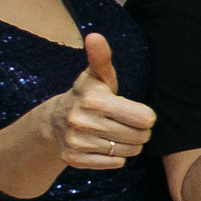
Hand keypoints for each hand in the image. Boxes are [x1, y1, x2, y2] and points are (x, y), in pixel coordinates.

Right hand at [52, 33, 155, 168]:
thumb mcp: (96, 76)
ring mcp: (76, 143)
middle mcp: (82, 122)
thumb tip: (95, 36)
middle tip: (128, 123)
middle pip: (139, 137)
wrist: (54, 121)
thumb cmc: (87, 94)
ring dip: (129, 144)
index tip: (134, 111)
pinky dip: (116, 157)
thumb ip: (101, 58)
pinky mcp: (74, 159)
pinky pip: (115, 164)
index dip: (145, 116)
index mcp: (93, 100)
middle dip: (140, 131)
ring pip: (129, 152)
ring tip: (116, 133)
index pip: (145, 118)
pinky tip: (104, 144)